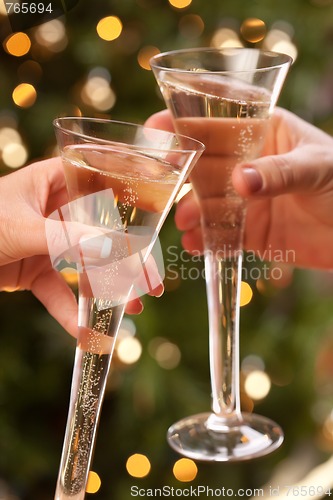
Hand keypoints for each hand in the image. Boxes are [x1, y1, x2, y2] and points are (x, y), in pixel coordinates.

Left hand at [0, 158, 162, 336]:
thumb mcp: (21, 228)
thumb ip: (66, 238)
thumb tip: (113, 249)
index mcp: (52, 181)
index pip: (101, 182)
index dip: (132, 199)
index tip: (158, 221)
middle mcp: (55, 209)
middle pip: (100, 231)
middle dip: (126, 258)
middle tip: (151, 280)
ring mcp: (47, 241)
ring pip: (85, 265)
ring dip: (106, 289)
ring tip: (130, 308)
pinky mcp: (35, 270)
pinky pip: (59, 291)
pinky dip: (70, 313)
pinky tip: (86, 333)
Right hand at [146, 108, 332, 268]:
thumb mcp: (317, 167)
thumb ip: (279, 172)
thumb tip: (240, 182)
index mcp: (265, 133)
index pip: (221, 119)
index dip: (187, 118)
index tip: (156, 125)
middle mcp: (250, 164)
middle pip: (206, 163)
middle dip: (182, 172)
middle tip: (162, 182)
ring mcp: (248, 199)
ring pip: (209, 202)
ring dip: (192, 210)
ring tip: (185, 222)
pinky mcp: (252, 232)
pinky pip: (223, 235)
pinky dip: (207, 241)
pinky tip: (195, 245)